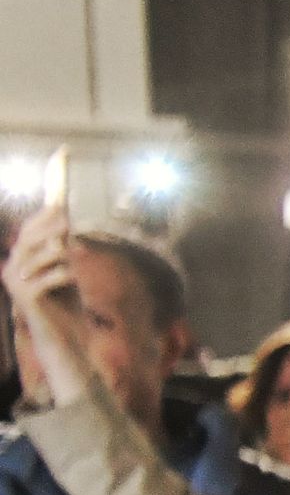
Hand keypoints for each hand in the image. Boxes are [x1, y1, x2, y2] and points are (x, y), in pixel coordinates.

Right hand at [4, 161, 97, 409]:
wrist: (65, 342)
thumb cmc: (67, 305)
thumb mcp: (68, 267)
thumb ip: (61, 242)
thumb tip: (60, 213)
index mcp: (28, 250)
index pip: (44, 212)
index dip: (55, 182)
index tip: (64, 152)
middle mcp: (16, 259)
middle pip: (47, 226)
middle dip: (61, 231)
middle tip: (69, 243)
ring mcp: (16, 276)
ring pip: (55, 249)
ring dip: (68, 262)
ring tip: (67, 279)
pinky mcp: (25, 294)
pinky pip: (59, 271)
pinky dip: (69, 278)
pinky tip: (66, 290)